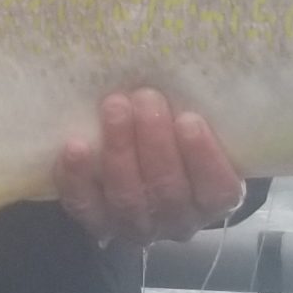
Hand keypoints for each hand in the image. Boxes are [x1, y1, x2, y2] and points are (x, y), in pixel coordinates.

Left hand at [55, 89, 246, 247]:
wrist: (144, 161)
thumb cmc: (179, 137)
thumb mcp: (201, 127)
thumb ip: (200, 110)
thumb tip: (188, 65)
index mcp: (214, 200)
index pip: (216, 190)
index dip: (203, 158)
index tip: (189, 119)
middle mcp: (179, 221)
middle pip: (168, 190)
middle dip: (154, 143)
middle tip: (145, 98)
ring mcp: (137, 227)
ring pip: (128, 198)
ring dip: (119, 151)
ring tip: (114, 107)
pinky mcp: (99, 223)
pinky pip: (86, 206)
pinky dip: (78, 178)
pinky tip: (76, 146)